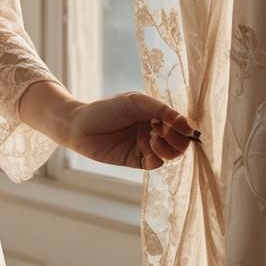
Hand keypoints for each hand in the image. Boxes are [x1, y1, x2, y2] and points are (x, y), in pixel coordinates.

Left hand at [66, 91, 199, 170]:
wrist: (79, 127)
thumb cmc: (106, 109)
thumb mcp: (135, 102)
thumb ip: (161, 109)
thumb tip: (186, 124)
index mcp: (155, 114)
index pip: (180, 123)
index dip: (182, 126)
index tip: (175, 124)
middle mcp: (153, 130)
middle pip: (180, 141)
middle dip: (178, 139)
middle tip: (163, 132)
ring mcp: (147, 146)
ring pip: (172, 154)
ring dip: (169, 148)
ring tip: (154, 139)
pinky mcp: (138, 160)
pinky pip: (157, 163)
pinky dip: (157, 156)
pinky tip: (147, 146)